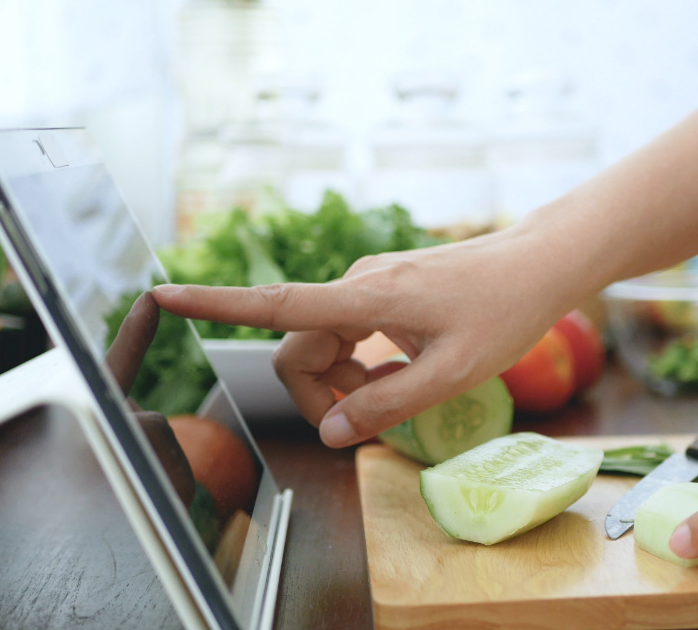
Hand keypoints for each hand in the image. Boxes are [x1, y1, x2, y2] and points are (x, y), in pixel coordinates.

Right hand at [152, 225, 573, 447]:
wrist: (537, 264)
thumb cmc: (503, 312)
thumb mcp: (450, 374)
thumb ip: (386, 405)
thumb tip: (330, 434)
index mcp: (364, 298)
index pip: (272, 304)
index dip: (212, 304)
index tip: (160, 297)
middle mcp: (355, 284)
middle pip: (297, 347)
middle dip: (320, 392)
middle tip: (370, 420)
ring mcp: (368, 284)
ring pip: (322, 343)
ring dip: (344, 380)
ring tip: (399, 392)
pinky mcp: (381, 288)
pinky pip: (346, 331)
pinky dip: (360, 362)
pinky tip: (403, 370)